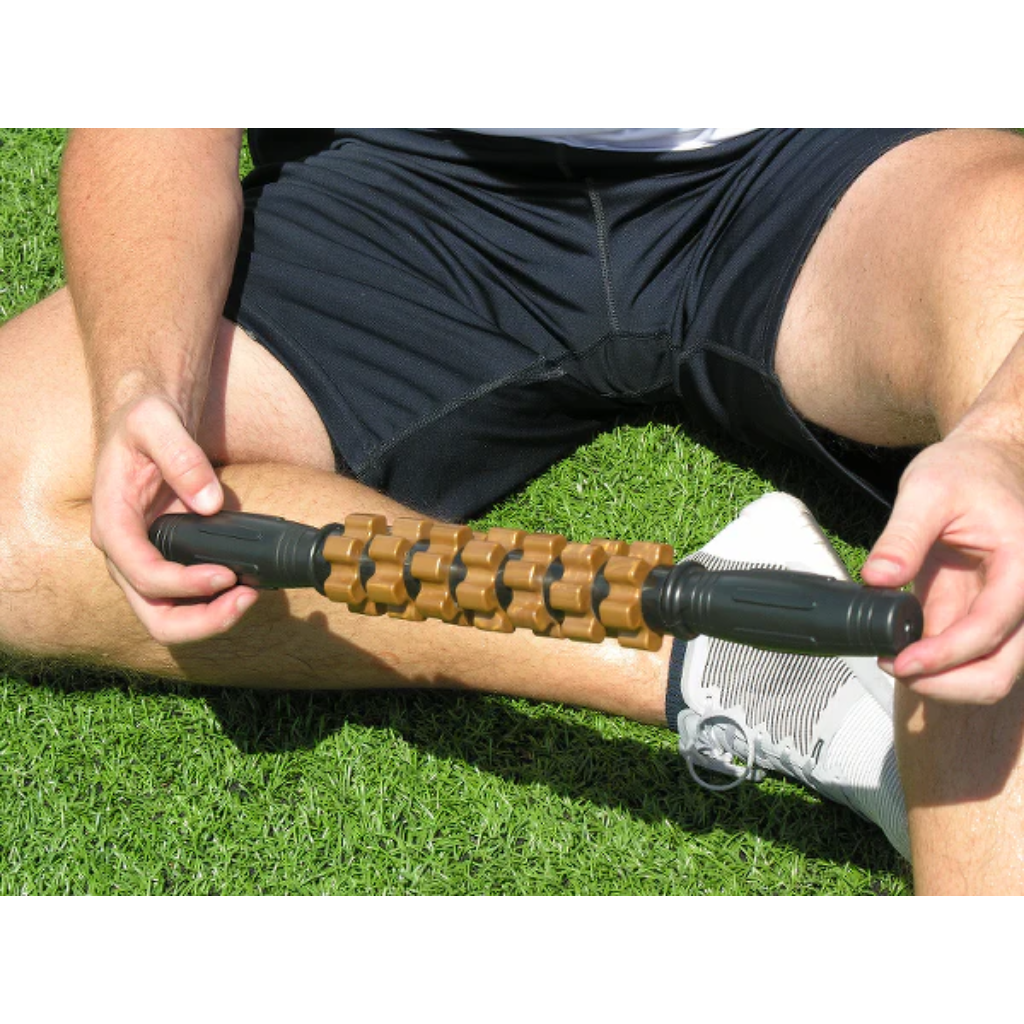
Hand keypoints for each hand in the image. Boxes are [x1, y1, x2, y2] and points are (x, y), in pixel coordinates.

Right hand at [91, 393, 257, 642]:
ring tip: (250, 595)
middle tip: (245, 598)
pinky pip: (187, 602)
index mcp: (112, 523)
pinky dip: (216, 605)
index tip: (226, 574)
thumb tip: (209, 502)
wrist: (147, 423)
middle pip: (155, 616)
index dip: (184, 584)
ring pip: (171, 619)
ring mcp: (144, 563)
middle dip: (202, 620)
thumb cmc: (145, 420)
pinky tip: (246, 586)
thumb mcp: (156, 420)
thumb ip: (181, 455)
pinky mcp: (168, 563)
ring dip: (212, 619)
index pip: (142, 573)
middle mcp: (124, 553)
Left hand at [862, 432, 1023, 702]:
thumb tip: (879, 579)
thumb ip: (903, 537)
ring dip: (942, 680)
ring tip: (893, 662)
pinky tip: (898, 648)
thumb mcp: (927, 490)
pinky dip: (934, 662)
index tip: (903, 662)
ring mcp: (1000, 609)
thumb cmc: (964, 470)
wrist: (984, 462)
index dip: (947, 654)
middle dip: (948, 684)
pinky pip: (963, 654)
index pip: (992, 626)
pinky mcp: (978, 613)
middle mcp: (1021, 597)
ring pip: (987, 672)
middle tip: (895, 669)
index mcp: (1022, 568)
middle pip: (1001, 671)